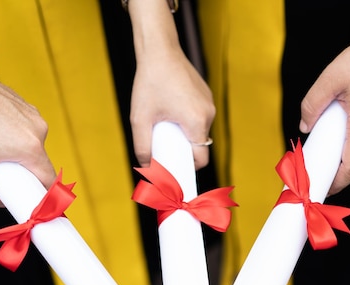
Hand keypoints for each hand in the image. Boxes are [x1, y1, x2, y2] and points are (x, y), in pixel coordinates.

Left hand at [0, 64, 55, 207]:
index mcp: (30, 148)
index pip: (48, 181)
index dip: (41, 193)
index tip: (29, 198)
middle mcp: (38, 130)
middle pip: (38, 163)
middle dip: (22, 171)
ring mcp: (34, 115)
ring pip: (31, 145)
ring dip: (16, 152)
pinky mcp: (26, 105)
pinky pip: (25, 129)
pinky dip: (12, 135)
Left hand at [127, 0, 214, 169]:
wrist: (160, 50)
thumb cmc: (150, 82)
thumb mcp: (140, 119)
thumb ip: (142, 146)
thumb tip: (145, 167)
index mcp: (196, 122)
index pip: (200, 158)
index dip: (187, 166)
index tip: (174, 169)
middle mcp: (208, 114)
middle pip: (199, 144)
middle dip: (183, 149)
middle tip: (164, 146)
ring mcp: (209, 103)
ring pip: (199, 130)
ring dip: (185, 133)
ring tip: (165, 125)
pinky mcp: (206, 95)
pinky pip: (199, 116)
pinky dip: (187, 120)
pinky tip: (171, 111)